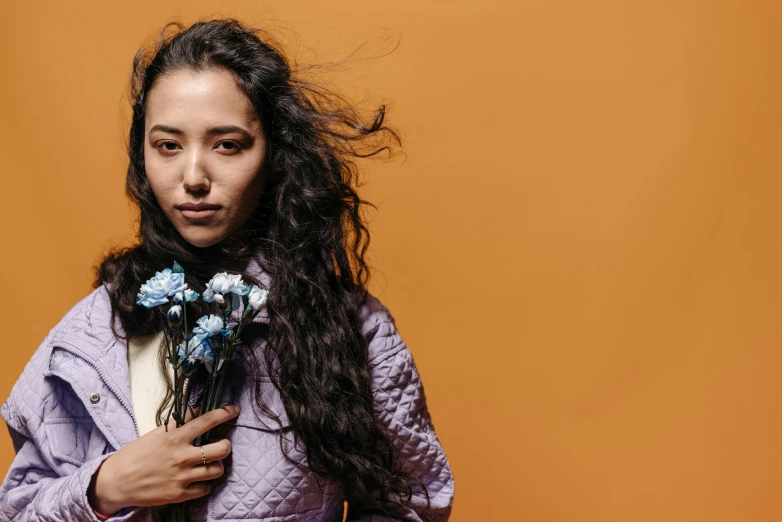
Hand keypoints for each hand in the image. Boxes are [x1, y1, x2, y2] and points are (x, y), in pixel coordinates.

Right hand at [87, 404, 239, 514]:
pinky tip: (199, 479)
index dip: (224, 413)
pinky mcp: (179, 494)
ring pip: (217, 470)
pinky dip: (205, 483)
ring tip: (210, 463)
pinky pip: (205, 488)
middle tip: (221, 444)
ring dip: (217, 465)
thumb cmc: (134, 455)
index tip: (234, 410)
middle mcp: (182, 457)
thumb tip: (197, 412)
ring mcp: (182, 477)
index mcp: (175, 438)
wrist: (115, 482)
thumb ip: (178, 424)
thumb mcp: (155, 434)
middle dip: (225, 445)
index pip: (206, 421)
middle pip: (221, 449)